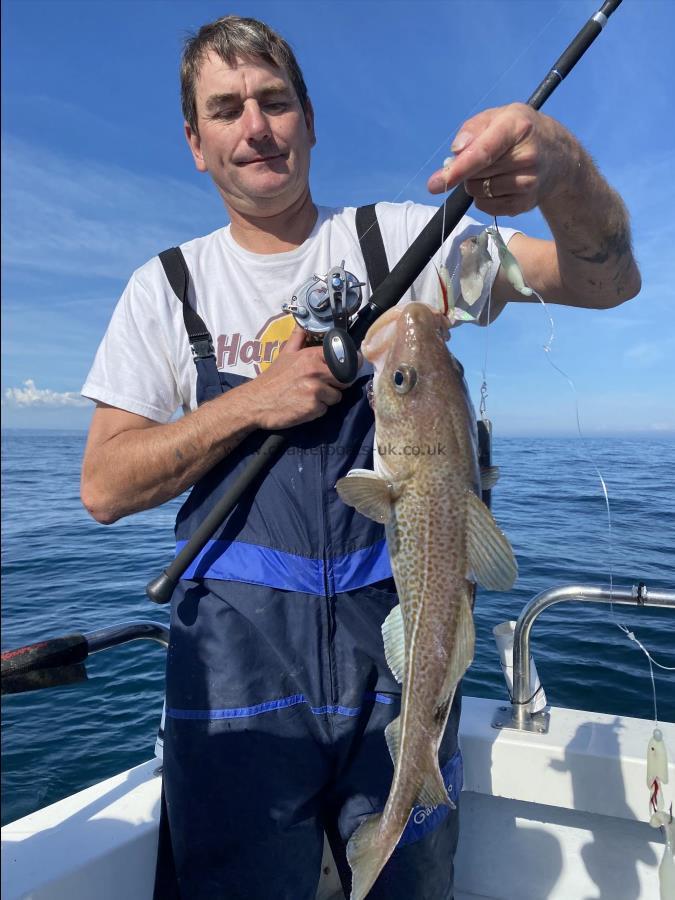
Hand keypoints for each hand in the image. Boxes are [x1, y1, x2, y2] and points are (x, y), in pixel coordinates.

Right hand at [242, 325, 355, 429]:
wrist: (256, 402)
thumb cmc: (272, 380)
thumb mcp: (285, 353)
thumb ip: (298, 338)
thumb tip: (302, 323)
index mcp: (311, 356)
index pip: (343, 359)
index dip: (346, 366)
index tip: (345, 370)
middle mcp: (315, 370)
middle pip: (344, 380)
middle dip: (336, 385)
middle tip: (320, 387)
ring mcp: (315, 390)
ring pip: (336, 396)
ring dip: (326, 400)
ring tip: (308, 397)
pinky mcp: (313, 407)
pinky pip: (325, 410)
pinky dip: (317, 411)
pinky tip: (303, 407)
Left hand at [427, 103, 580, 215]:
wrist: (559, 158)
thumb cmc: (521, 132)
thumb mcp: (500, 116)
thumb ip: (473, 128)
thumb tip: (456, 151)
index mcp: (517, 127)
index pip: (483, 152)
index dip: (457, 169)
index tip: (435, 184)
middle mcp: (526, 156)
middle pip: (474, 174)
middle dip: (467, 169)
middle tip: (485, 158)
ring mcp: (528, 183)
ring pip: (477, 192)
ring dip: (476, 183)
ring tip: (496, 170)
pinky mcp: (525, 204)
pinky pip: (485, 206)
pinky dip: (484, 197)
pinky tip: (500, 184)